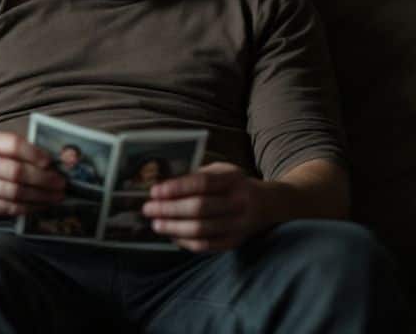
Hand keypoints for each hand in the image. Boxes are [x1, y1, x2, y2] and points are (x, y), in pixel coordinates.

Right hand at [0, 130, 64, 217]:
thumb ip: (14, 149)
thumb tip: (51, 160)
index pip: (13, 145)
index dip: (35, 154)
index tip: (51, 163)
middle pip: (18, 172)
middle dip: (44, 179)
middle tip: (61, 184)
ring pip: (16, 193)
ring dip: (41, 196)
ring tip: (56, 197)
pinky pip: (10, 208)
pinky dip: (29, 207)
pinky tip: (40, 205)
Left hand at [142, 162, 265, 251]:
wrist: (268, 204)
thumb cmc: (233, 184)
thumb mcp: (220, 171)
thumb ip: (196, 176)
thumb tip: (162, 186)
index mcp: (233, 178)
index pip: (202, 183)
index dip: (176, 188)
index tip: (155, 191)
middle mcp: (239, 201)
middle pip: (200, 208)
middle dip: (169, 209)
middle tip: (148, 209)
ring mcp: (239, 224)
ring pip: (202, 230)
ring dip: (174, 228)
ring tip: (156, 224)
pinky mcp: (236, 241)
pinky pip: (207, 246)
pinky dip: (186, 242)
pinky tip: (172, 235)